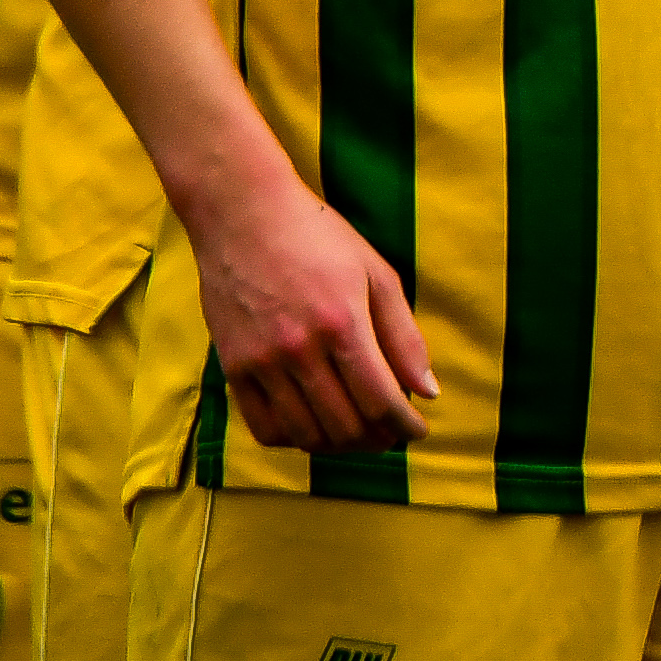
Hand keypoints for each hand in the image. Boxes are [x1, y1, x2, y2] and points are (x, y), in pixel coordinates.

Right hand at [180, 162, 432, 455]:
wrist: (243, 214)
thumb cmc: (318, 236)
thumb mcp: (376, 273)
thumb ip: (404, 336)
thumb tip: (428, 392)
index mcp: (342, 322)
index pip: (380, 401)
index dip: (405, 426)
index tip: (418, 431)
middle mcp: (300, 349)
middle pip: (345, 426)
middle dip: (377, 440)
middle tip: (391, 435)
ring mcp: (261, 362)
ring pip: (306, 434)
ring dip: (339, 446)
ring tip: (358, 435)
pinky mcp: (232, 367)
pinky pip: (264, 428)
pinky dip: (294, 439)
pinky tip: (313, 428)